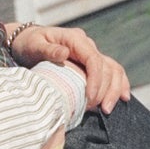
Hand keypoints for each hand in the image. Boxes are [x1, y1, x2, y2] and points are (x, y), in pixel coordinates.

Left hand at [10, 24, 130, 113]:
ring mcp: (91, 54)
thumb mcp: (34, 45)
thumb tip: (64, 53)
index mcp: (75, 39)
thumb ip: (48, 50)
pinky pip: (112, 72)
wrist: (27, 41)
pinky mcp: (91, 63)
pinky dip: (119, 84)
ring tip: (107, 109)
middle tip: (98, 109)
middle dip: (105, 90)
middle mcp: (87, 45)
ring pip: (113, 70)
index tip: (91, 97)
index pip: (94, 59)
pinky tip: (122, 98)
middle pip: (106, 67)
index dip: (96, 79)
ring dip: (115, 90)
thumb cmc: (29, 44)